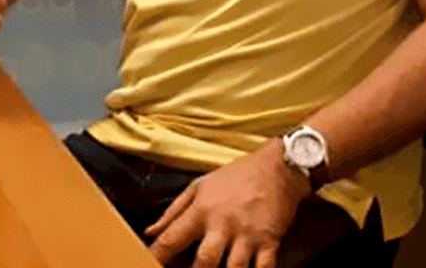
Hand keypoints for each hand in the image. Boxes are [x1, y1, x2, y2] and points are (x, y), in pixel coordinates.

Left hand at [146, 139, 311, 267]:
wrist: (277, 167)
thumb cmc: (236, 176)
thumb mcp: (200, 185)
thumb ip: (174, 210)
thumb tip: (150, 231)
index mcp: (202, 210)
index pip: (172, 238)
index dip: (156, 256)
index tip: (148, 264)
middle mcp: (223, 224)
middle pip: (204, 262)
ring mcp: (247, 234)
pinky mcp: (270, 241)